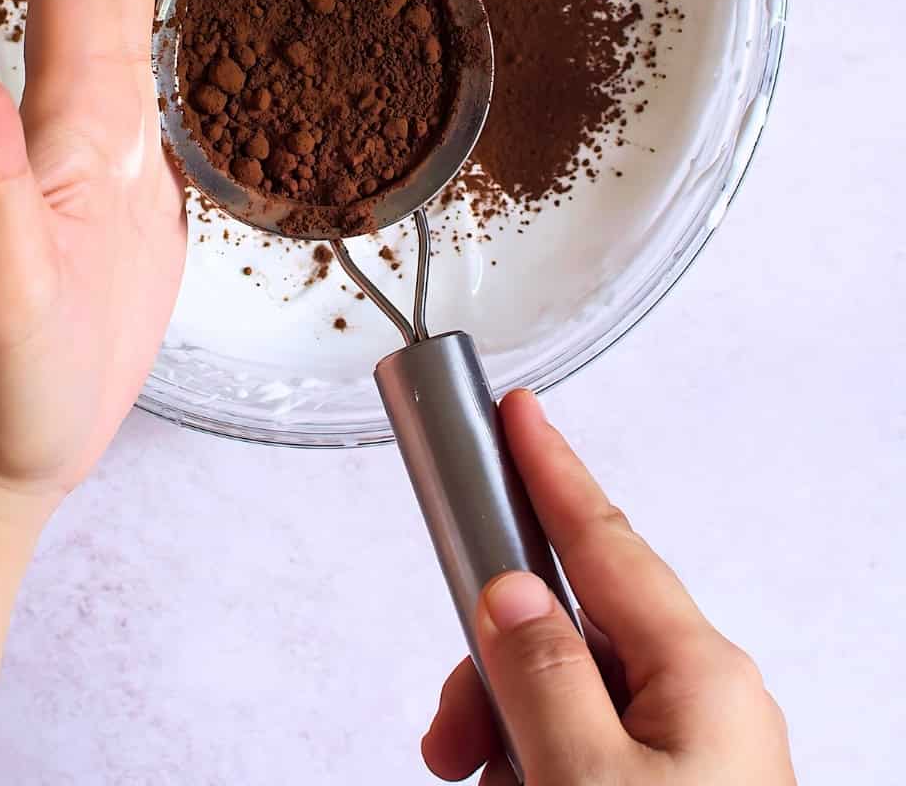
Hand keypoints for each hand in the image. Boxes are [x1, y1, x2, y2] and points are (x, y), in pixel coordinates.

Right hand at [423, 392, 796, 784]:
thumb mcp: (586, 777)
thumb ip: (542, 674)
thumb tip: (507, 590)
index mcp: (699, 672)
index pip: (602, 539)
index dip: (551, 467)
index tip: (518, 410)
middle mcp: (706, 698)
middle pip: (570, 630)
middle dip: (497, 665)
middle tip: (452, 730)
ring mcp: (700, 750)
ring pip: (572, 695)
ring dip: (514, 729)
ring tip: (486, 783)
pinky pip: (594, 747)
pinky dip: (545, 763)